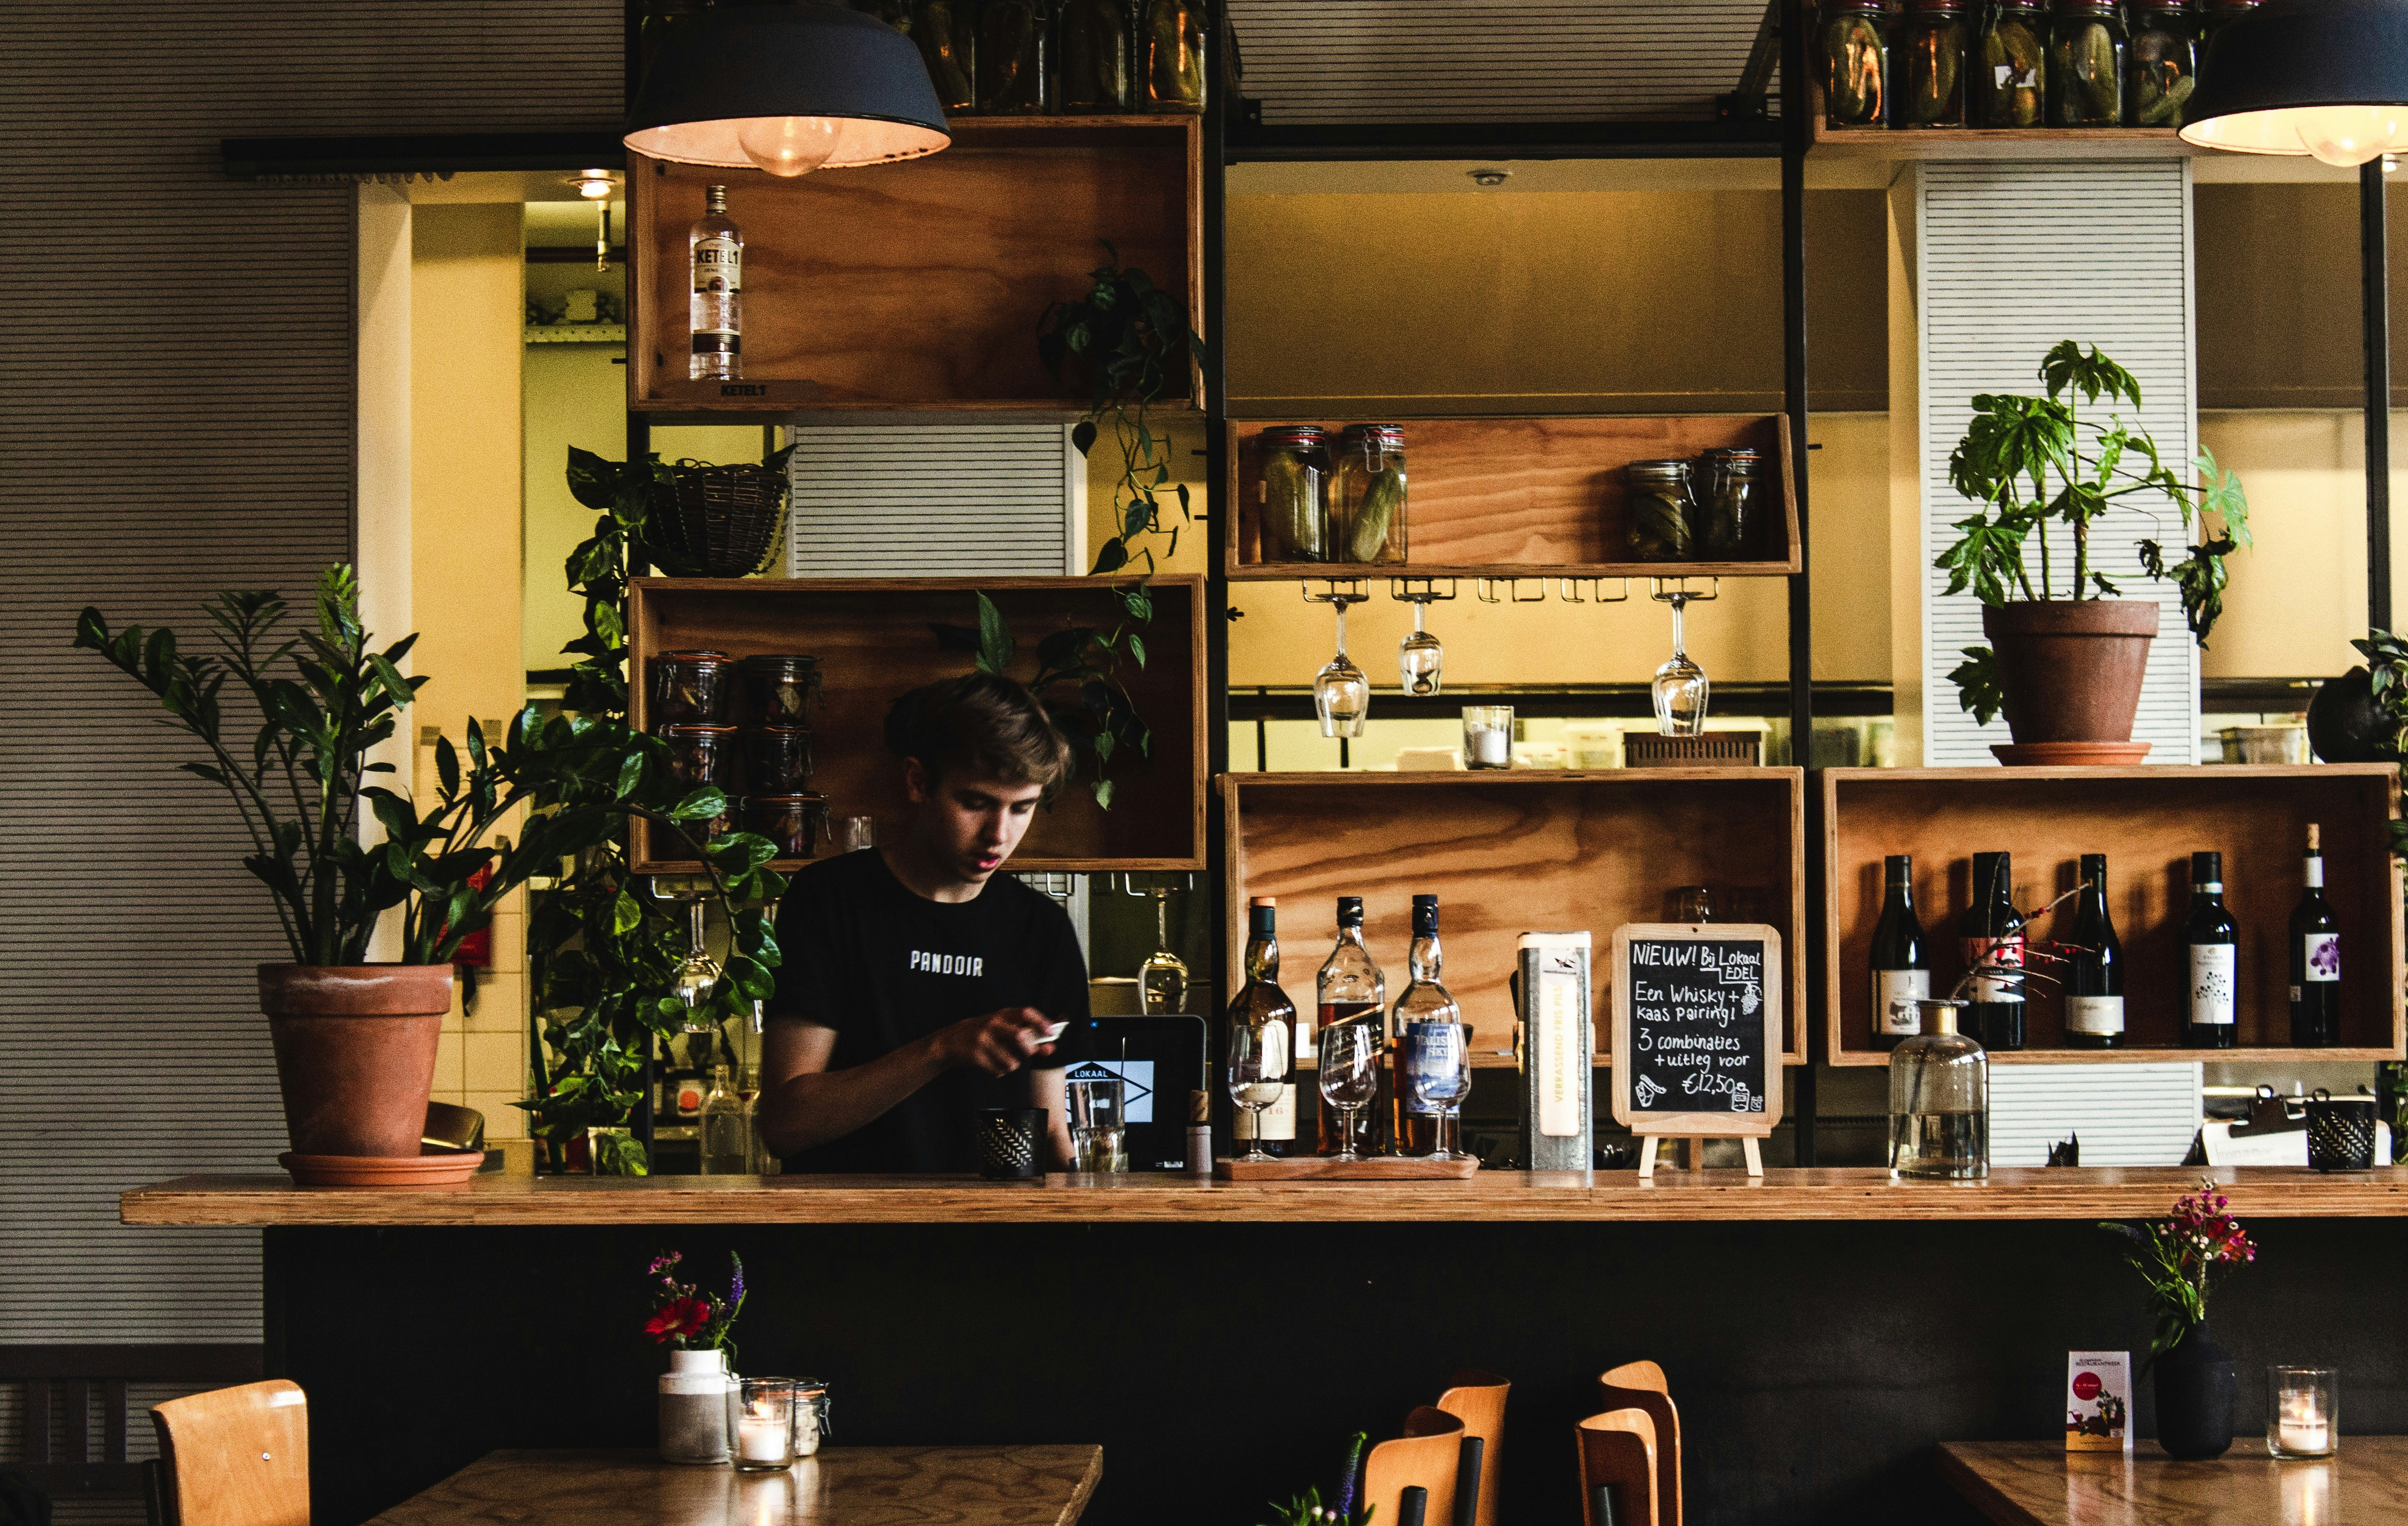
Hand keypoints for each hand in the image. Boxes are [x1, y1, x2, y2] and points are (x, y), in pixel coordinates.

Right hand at [933, 1007, 1054, 1075]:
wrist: (950, 1041)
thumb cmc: (983, 1035)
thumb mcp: (1002, 1029)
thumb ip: (1026, 1036)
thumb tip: (1050, 1047)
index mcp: (1002, 1014)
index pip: (1026, 1012)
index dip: (1041, 1022)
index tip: (1052, 1033)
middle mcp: (992, 1024)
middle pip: (1021, 1036)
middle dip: (1029, 1050)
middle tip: (1026, 1053)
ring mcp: (983, 1040)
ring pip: (1012, 1061)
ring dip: (1012, 1065)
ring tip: (1003, 1060)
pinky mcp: (975, 1056)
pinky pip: (998, 1071)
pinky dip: (999, 1072)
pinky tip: (991, 1065)